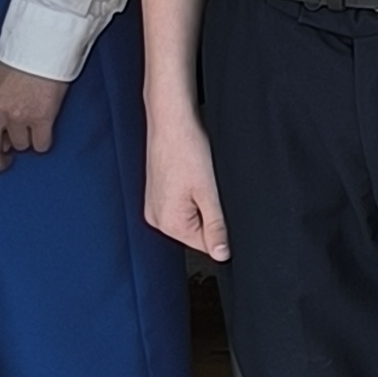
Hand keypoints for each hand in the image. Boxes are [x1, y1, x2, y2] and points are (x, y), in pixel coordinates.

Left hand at [0, 60, 67, 171]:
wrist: (39, 43)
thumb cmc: (13, 61)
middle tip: (5, 160)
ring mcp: (16, 117)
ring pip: (19, 148)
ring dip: (24, 139)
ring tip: (28, 121)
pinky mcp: (41, 117)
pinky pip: (41, 145)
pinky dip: (43, 140)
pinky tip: (43, 126)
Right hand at [144, 105, 232, 261]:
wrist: (172, 122)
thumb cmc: (187, 150)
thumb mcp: (209, 193)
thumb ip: (216, 226)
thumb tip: (222, 255)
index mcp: (168, 224)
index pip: (204, 245)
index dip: (221, 230)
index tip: (223, 205)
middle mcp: (156, 218)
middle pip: (196, 231)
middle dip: (209, 213)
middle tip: (210, 187)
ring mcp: (154, 205)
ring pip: (189, 216)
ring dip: (200, 202)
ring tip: (199, 179)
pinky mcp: (156, 193)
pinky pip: (179, 204)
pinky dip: (191, 194)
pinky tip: (193, 176)